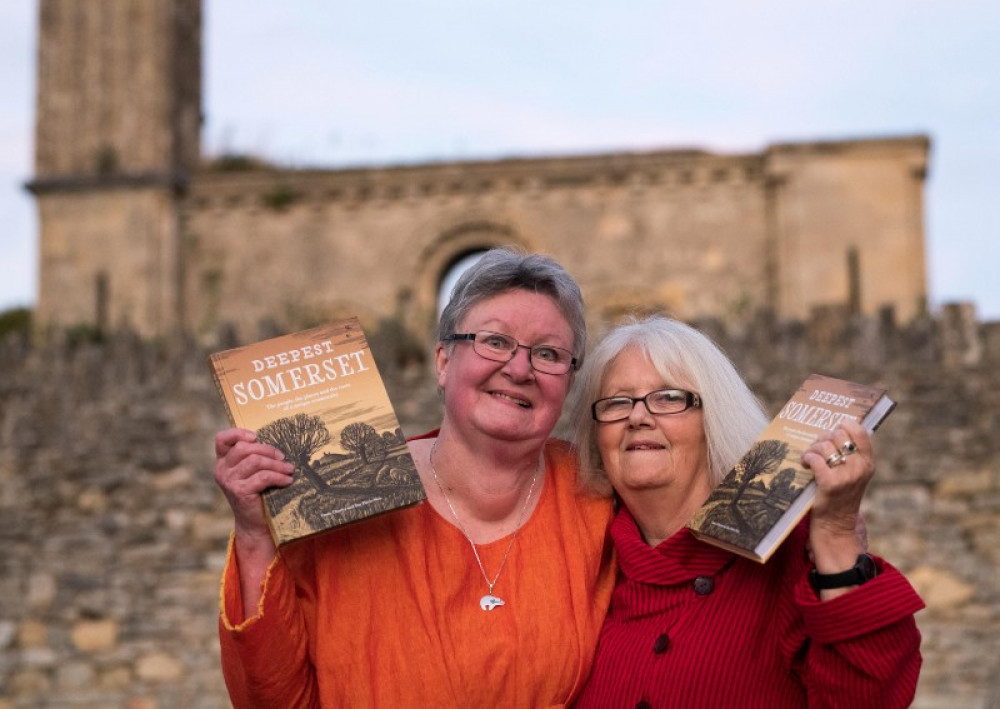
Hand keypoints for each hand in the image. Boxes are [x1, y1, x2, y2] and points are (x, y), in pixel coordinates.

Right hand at [213, 428, 294, 543]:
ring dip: (276, 464)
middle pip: (244, 448)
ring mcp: (229, 481)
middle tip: (283, 457)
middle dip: (268, 450)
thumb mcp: (252, 471)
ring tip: (289, 469)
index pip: (222, 439)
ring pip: (255, 461)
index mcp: (223, 461)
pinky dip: (279, 477)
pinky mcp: (240, 492)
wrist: (255, 522)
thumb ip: (254, 456)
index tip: (256, 437)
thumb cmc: (258, 492)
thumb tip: (277, 444)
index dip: (238, 433)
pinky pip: (263, 477)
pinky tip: (287, 480)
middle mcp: (222, 470)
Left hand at [801, 420, 873, 572]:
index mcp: (867, 462)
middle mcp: (860, 467)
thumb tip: (832, 430)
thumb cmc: (839, 496)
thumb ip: (849, 455)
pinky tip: (805, 464)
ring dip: (812, 448)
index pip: (859, 431)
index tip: (833, 431)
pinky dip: (807, 458)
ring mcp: (846, 476)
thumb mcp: (852, 474)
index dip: (843, 425)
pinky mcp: (830, 483)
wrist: (835, 526)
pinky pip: (815, 458)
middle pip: (837, 434)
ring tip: (810, 457)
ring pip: (824, 445)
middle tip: (817, 449)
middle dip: (822, 438)